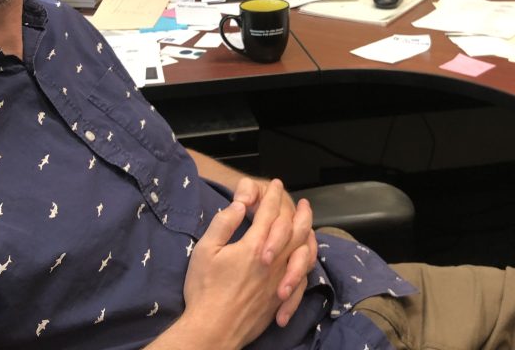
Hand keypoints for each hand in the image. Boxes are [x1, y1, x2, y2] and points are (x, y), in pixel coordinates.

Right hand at [179, 178, 306, 346]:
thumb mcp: (205, 250)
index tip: (275, 184)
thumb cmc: (204, 290)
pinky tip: (305, 259)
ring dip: (308, 235)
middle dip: (300, 212)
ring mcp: (279, 281)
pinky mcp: (280, 298)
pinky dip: (307, 263)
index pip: (269, 213)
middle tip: (303, 202)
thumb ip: (224, 223)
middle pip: (295, 230)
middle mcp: (273, 261)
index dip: (272, 196)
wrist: (213, 330)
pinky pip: (302, 277)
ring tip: (310, 226)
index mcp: (254, 246)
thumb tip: (241, 205)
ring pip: (303, 252)